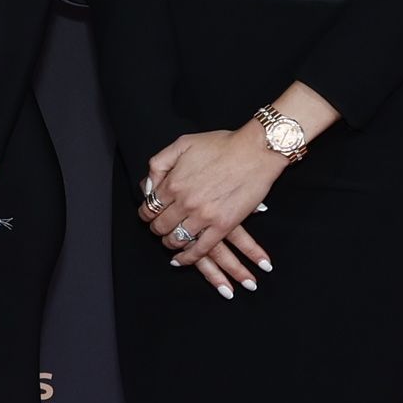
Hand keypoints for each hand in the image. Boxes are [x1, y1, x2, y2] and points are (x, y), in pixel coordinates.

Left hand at [137, 125, 284, 299]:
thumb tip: (148, 186)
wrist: (256, 150)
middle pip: (160, 226)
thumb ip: (159, 164)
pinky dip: (188, 257)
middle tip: (160, 228)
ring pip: (177, 239)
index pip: (149, 208)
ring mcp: (204, 216)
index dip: (147, 214)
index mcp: (173, 183)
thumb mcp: (182, 144)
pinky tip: (182, 259)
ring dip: (170, 243)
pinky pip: (200, 249)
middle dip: (156, 229)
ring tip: (171, 241)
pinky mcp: (223, 226)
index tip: (150, 215)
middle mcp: (185, 202)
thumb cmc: (222, 144)